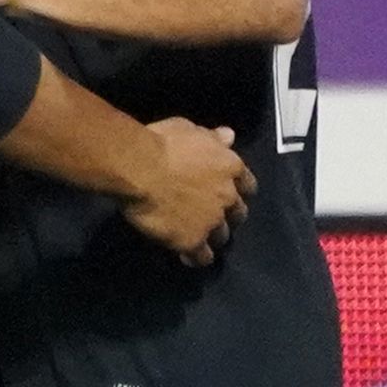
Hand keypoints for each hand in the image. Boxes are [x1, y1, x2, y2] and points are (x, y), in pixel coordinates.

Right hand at [126, 119, 255, 264]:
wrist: (138, 167)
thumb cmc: (160, 142)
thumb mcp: (187, 129)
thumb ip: (210, 137)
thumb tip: (229, 136)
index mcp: (229, 167)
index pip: (248, 184)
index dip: (239, 188)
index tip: (229, 189)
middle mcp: (228, 196)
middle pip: (238, 213)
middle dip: (228, 214)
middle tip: (211, 213)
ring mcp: (212, 221)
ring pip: (222, 236)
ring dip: (212, 235)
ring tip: (196, 234)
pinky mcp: (193, 240)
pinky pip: (201, 257)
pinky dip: (196, 257)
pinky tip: (186, 256)